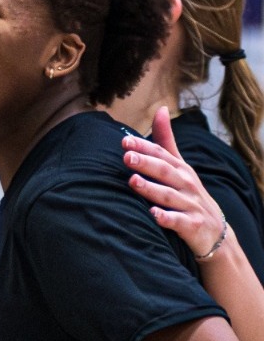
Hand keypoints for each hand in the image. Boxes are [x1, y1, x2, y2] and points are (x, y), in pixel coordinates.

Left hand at [123, 108, 227, 258]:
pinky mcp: (192, 225)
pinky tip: (152, 214)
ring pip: (168, 195)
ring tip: (132, 181)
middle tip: (126, 156)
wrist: (214, 231)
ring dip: (151, 188)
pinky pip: (178, 221)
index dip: (144, 147)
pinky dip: (166, 218)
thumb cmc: (189, 194)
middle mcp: (186, 184)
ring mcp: (190, 204)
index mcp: (180, 170)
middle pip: (164, 171)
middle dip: (146, 163)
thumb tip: (161, 109)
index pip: (161, 155)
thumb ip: (166, 142)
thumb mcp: (180, 166)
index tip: (125, 141)